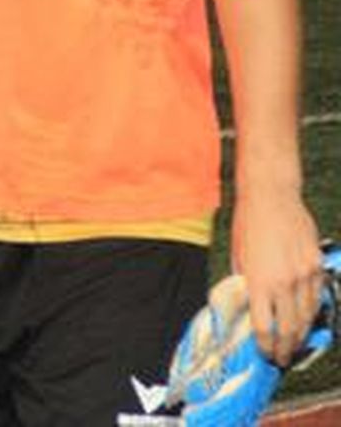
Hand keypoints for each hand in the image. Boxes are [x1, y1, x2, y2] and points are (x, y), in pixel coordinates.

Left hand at [231, 186, 324, 364]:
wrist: (271, 197)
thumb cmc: (248, 224)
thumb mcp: (237, 256)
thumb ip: (244, 283)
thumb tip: (247, 305)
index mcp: (258, 281)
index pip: (264, 326)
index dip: (265, 346)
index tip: (265, 354)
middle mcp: (284, 281)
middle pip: (289, 328)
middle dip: (285, 348)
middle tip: (281, 358)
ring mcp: (305, 274)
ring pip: (308, 316)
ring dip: (301, 334)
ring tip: (294, 344)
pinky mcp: (317, 265)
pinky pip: (318, 297)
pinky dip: (313, 312)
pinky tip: (306, 319)